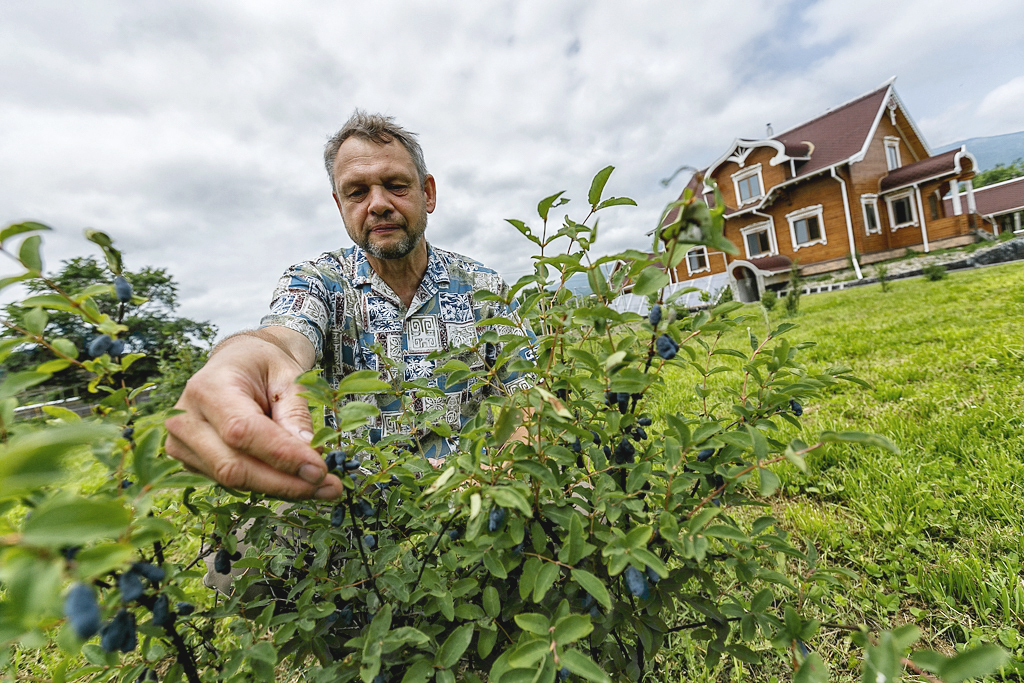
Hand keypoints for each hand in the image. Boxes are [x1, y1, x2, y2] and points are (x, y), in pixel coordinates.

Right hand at [165, 328, 343, 499]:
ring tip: (320, 486)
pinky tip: (294, 480)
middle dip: (285, 483)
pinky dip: (267, 484)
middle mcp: (185, 418)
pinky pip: (230, 482)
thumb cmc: (263, 365)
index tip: (320, 470)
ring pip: (232, 481)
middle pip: (233, 466)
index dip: (282, 456)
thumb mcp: (288, 377)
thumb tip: (310, 459)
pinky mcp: (191, 462)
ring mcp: (182, 444)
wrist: (239, 362)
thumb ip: (296, 415)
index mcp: (207, 387)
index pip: (242, 431)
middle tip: (328, 487)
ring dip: (280, 488)